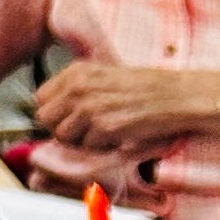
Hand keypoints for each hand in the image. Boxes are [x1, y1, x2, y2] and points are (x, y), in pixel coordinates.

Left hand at [31, 63, 219, 152]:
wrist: (178, 97)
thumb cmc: (149, 89)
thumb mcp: (106, 76)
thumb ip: (79, 88)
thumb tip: (61, 111)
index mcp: (77, 72)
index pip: (40, 98)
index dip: (53, 112)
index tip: (67, 118)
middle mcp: (79, 88)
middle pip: (46, 118)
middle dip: (61, 129)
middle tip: (82, 132)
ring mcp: (90, 108)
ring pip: (64, 136)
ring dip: (80, 141)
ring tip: (102, 135)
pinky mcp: (105, 128)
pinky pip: (89, 146)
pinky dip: (102, 146)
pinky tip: (118, 137)